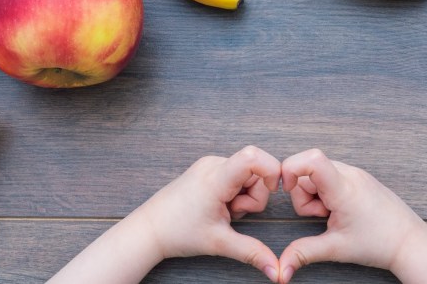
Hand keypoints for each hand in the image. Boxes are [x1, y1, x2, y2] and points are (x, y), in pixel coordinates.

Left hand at [48, 145, 282, 282]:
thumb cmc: (178, 232)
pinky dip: (235, 192)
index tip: (273, 190)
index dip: (271, 170)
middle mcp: (213, 164)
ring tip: (224, 211)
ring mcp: (209, 165)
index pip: (253, 156)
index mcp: (216, 179)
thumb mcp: (220, 243)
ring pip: (247, 174)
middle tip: (233, 213)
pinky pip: (235, 175)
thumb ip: (252, 252)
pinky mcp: (208, 169)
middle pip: (256, 170)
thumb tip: (277, 270)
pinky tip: (219, 205)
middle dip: (255, 195)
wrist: (150, 229)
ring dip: (244, 196)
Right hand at [277, 149, 426, 283]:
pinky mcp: (359, 178)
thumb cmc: (379, 243)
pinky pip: (332, 176)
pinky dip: (327, 192)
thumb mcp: (336, 249)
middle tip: (321, 215)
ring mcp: (356, 174)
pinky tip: (339, 210)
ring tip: (332, 214)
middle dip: (303, 193)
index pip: (311, 159)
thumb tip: (281, 268)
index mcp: (344, 188)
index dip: (290, 169)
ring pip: (319, 173)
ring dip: (315, 194)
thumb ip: (303, 253)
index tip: (287, 189)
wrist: (409, 242)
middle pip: (308, 169)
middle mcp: (350, 174)